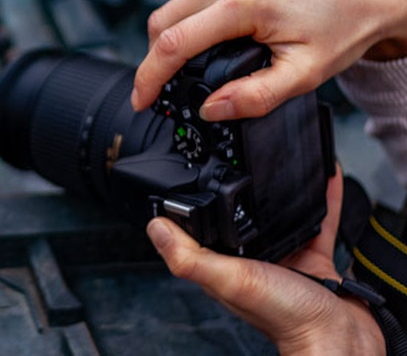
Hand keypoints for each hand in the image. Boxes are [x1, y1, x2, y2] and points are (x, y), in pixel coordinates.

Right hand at [131, 0, 406, 120]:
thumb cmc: (345, 26)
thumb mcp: (304, 74)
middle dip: (157, 60)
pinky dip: (193, 20)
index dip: (149, 77)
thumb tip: (210, 109)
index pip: (174, 44)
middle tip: (165, 90)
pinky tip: (214, 38)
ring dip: (174, 38)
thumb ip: (254, 97)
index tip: (142, 101)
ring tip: (195, 67)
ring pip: (176, 6)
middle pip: (163, 22)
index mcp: (244, 2)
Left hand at [146, 167, 384, 354]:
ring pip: (279, 215)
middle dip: (243, 190)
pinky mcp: (314, 259)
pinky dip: (321, 199)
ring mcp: (284, 258)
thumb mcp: (231, 280)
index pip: (200, 228)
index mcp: (224, 265)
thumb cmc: (287, 318)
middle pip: (242, 217)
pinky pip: (316, 221)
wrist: (341, 339)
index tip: (186, 177)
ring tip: (280, 161)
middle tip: (240, 158)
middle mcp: (251, 261)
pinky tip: (326, 177)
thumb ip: (191, 256)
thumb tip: (155, 229)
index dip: (192, 206)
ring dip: (281, 192)